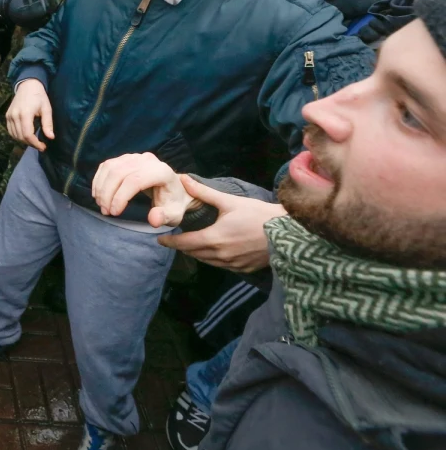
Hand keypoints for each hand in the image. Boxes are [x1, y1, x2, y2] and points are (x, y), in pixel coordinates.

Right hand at [6, 79, 51, 151]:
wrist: (27, 85)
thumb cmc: (39, 96)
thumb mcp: (47, 109)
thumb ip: (48, 123)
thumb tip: (51, 137)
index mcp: (25, 114)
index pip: (27, 134)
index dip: (35, 143)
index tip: (43, 147)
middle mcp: (15, 116)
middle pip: (21, 137)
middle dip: (31, 144)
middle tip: (40, 145)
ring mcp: (9, 116)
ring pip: (14, 135)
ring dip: (24, 141)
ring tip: (33, 141)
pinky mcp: (7, 116)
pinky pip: (10, 130)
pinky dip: (17, 136)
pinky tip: (25, 136)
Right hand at [91, 153, 197, 225]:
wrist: (171, 189)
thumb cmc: (171, 203)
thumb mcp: (173, 215)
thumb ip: (165, 217)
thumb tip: (153, 219)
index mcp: (162, 171)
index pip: (135, 180)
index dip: (121, 197)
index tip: (114, 213)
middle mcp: (147, 160)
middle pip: (119, 173)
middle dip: (107, 194)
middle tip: (105, 211)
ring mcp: (134, 156)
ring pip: (110, 168)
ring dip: (101, 188)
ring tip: (101, 205)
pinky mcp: (125, 158)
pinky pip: (106, 166)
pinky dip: (99, 181)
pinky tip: (98, 194)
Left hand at [158, 176, 286, 271]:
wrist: (289, 233)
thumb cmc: (259, 214)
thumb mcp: (230, 202)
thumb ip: (204, 193)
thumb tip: (184, 180)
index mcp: (214, 238)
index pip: (184, 243)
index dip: (170, 242)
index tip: (160, 239)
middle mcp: (220, 255)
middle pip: (194, 253)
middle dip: (182, 246)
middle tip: (175, 239)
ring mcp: (232, 264)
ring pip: (207, 261)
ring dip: (197, 253)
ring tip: (192, 244)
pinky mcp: (244, 269)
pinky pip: (221, 266)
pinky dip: (213, 259)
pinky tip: (214, 251)